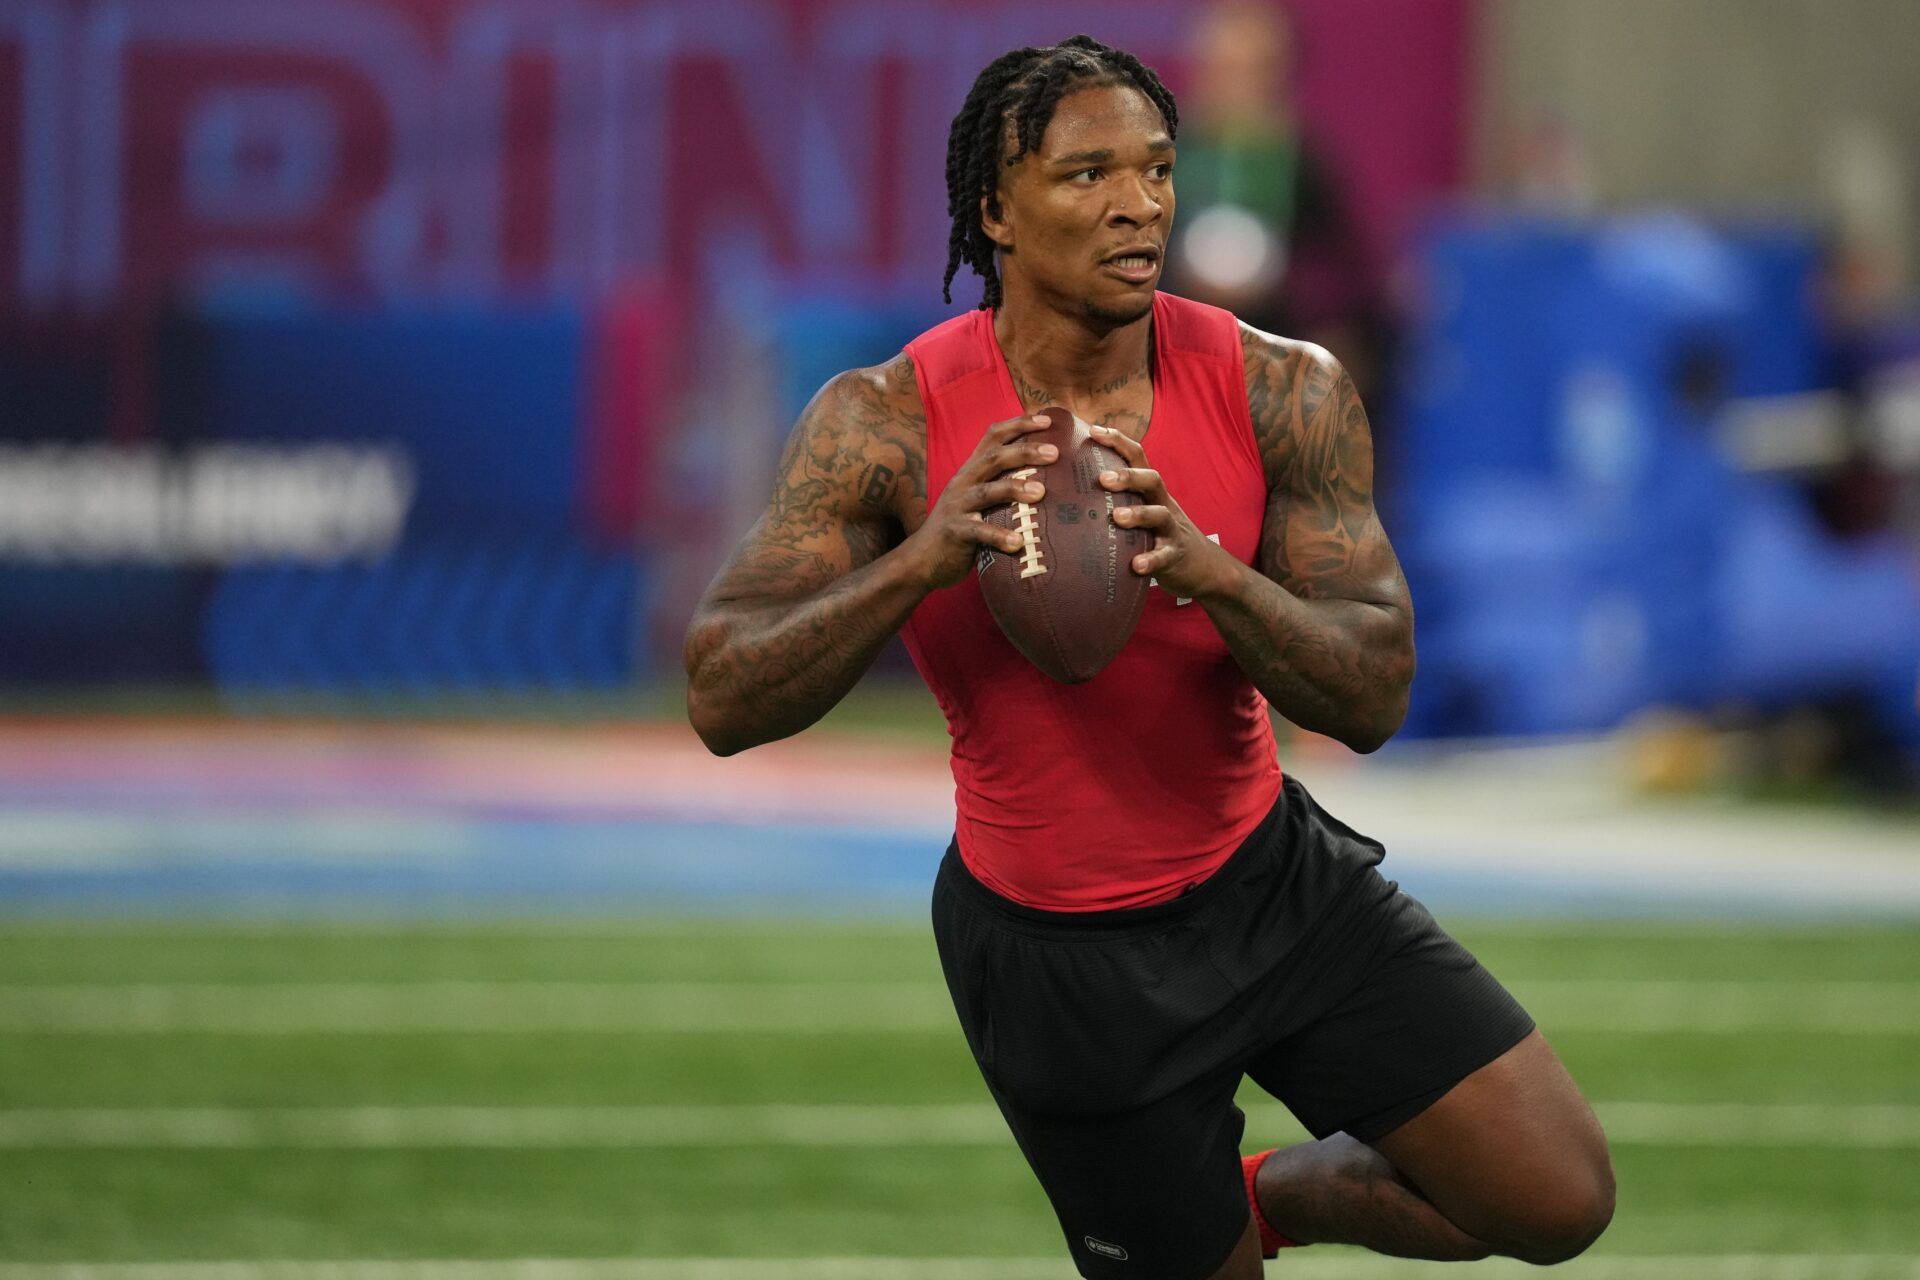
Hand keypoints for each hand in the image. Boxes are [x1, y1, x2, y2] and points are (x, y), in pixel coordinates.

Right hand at [907, 414, 1057, 589]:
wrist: (921, 559)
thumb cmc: (960, 529)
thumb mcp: (978, 501)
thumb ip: (1002, 488)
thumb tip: (1048, 483)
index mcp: (971, 471)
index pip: (993, 437)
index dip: (1019, 425)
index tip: (1047, 420)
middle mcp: (963, 482)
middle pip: (994, 458)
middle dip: (1025, 451)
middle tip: (1054, 453)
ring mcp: (957, 506)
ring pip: (987, 491)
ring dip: (1015, 488)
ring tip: (1040, 492)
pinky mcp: (955, 532)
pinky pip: (979, 532)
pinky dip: (999, 536)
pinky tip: (1018, 542)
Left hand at [1093, 425, 1240, 600]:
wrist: (1202, 566)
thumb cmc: (1158, 534)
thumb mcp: (1141, 510)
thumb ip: (1116, 499)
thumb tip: (1068, 491)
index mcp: (1150, 490)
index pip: (1137, 457)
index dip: (1118, 441)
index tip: (1093, 430)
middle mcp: (1162, 503)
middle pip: (1152, 479)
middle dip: (1128, 476)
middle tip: (1102, 479)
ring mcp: (1170, 529)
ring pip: (1159, 514)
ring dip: (1138, 514)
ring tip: (1116, 517)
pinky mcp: (1175, 555)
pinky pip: (1164, 556)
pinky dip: (1151, 559)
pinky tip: (1136, 564)